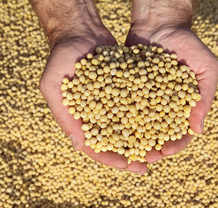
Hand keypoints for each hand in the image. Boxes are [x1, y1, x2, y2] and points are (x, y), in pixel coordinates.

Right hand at [36, 1, 147, 173]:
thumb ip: (63, 115)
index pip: (95, 146)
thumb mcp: (53, 85)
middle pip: (115, 141)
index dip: (110, 158)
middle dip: (131, 153)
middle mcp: (98, 115)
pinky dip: (149, 114)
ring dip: (143, 137)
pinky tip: (164, 120)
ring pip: (129, 125)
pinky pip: (138, 104)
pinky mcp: (125, 89)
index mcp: (80, 120)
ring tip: (160, 147)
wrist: (79, 32)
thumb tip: (79, 146)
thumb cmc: (60, 59)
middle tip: (149, 164)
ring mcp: (112, 103)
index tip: (128, 165)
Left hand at [126, 0, 217, 162]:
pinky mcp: (127, 90)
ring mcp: (143, 100)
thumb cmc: (188, 44)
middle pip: (156, 134)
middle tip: (141, 159)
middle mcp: (162, 107)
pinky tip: (109, 128)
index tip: (165, 152)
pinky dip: (117, 119)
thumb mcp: (206, 67)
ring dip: (132, 140)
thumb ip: (205, 97)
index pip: (181, 133)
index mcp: (182, 107)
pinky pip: (122, 108)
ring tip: (123, 150)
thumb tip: (198, 131)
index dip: (174, 145)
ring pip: (138, 126)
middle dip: (150, 148)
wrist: (160, 23)